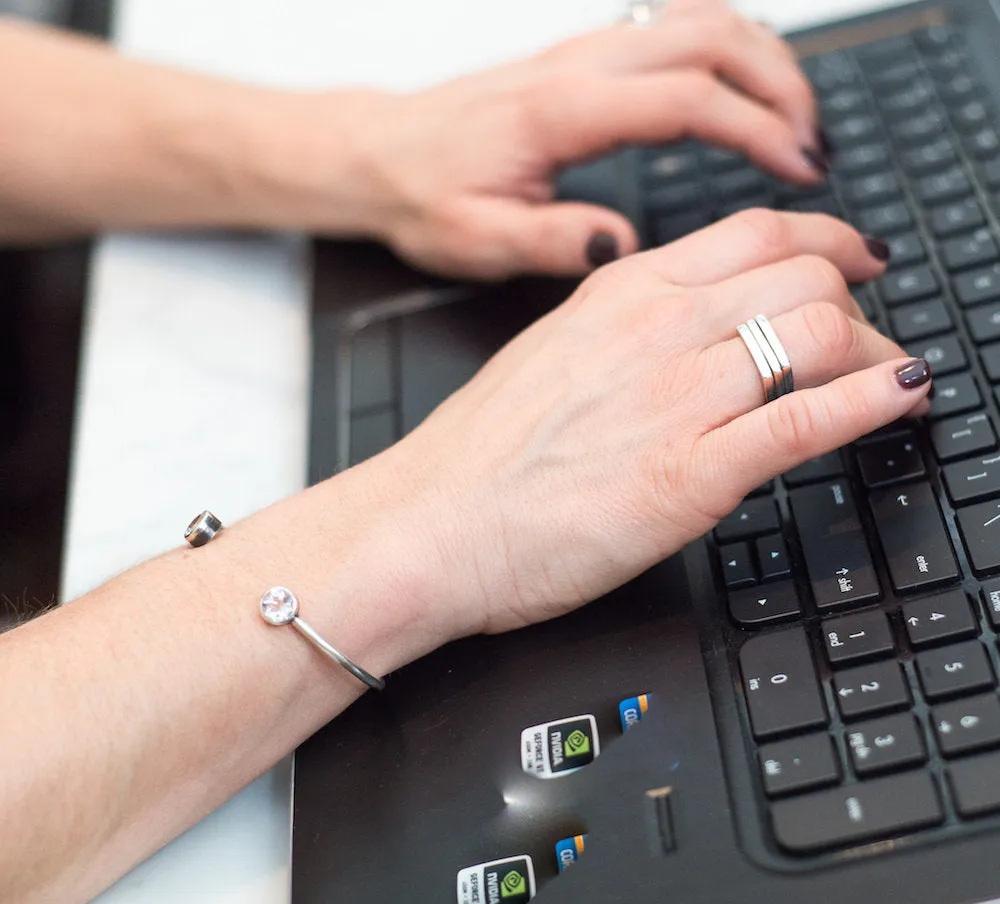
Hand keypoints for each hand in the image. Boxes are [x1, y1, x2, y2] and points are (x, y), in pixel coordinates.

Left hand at [342, 0, 826, 278]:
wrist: (381, 156)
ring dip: (761, 61)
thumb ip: (551, 240)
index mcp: (562, 112)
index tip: (800, 169)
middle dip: (781, 87)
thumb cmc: (424, 196)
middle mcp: (579, 67)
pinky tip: (743, 88)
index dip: (757, 130)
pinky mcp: (583, 61)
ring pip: (700, 20)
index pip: (687, 100)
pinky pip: (673, 28)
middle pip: (712, 38)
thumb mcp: (478, 239)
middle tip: (815, 148)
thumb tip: (619, 247)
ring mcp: (583, 54)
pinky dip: (725, 50)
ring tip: (796, 122)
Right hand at [378, 211, 929, 638]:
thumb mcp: (554, 359)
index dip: (827, 242)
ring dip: (877, 353)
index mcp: (620, 293)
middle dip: (859, 300)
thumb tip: (693, 339)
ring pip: (822, 332)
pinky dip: (874, 402)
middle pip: (806, 270)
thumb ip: (628, 336)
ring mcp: (676, 398)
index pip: (757, 232)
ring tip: (887, 380)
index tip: (851, 265)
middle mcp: (655, 329)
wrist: (427, 527)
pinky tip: (900, 400)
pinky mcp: (690, 475)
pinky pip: (808, 420)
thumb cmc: (476, 459)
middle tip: (869, 337)